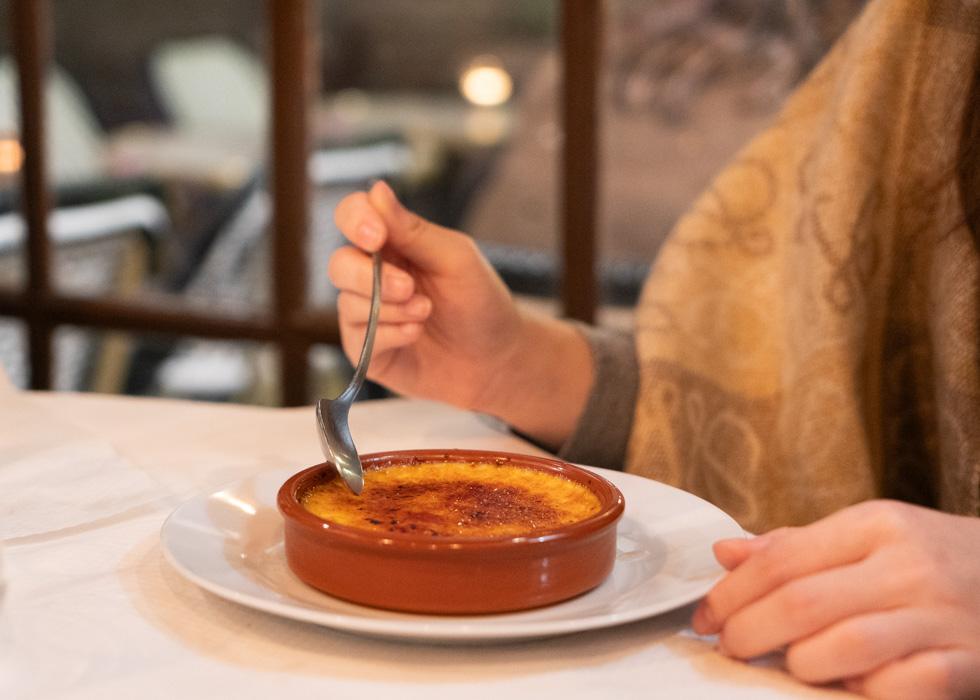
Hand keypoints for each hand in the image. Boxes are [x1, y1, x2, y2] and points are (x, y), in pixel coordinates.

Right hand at [328, 181, 592, 448]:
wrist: (497, 359)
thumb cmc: (481, 302)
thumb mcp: (455, 258)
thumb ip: (413, 230)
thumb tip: (377, 189)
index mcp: (393, 243)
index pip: (353, 216)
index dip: (355, 220)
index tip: (376, 236)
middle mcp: (373, 275)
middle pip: (340, 264)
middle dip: (371, 276)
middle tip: (409, 287)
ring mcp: (367, 315)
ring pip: (348, 303)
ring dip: (391, 309)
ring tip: (426, 312)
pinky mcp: (369, 350)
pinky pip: (360, 338)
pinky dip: (390, 334)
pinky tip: (416, 334)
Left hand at [692, 500, 979, 698]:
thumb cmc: (934, 558)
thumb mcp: (872, 535)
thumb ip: (797, 546)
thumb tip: (724, 552)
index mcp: (877, 524)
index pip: (781, 558)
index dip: (730, 593)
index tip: (705, 617)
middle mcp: (909, 565)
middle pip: (801, 603)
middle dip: (748, 632)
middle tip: (730, 647)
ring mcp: (943, 616)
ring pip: (844, 647)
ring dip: (800, 664)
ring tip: (787, 666)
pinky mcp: (970, 663)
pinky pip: (901, 687)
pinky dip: (864, 691)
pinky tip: (851, 686)